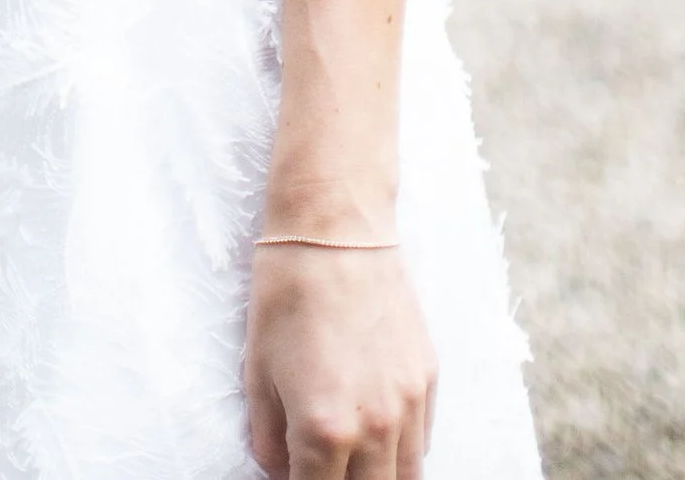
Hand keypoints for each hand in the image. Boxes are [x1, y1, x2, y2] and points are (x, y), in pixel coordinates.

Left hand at [245, 240, 436, 479]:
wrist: (335, 229)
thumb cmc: (286, 294)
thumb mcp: (257, 371)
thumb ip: (268, 438)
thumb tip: (280, 470)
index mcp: (323, 430)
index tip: (295, 476)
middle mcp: (374, 427)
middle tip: (323, 465)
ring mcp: (407, 404)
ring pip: (405, 479)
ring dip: (377, 477)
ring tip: (354, 460)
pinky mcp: (427, 379)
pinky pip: (422, 442)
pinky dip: (401, 451)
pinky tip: (378, 434)